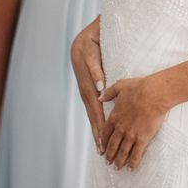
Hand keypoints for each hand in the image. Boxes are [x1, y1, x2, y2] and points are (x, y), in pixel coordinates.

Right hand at [71, 17, 106, 152]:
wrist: (84, 36)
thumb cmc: (92, 43)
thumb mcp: (92, 53)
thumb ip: (96, 69)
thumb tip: (100, 87)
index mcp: (88, 83)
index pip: (96, 108)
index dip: (100, 123)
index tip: (103, 138)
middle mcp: (86, 89)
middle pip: (93, 114)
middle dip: (98, 132)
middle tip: (102, 151)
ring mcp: (86, 89)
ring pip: (92, 112)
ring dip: (96, 128)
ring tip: (100, 146)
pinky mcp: (89, 87)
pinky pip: (93, 106)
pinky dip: (96, 118)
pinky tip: (100, 127)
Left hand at [99, 75, 169, 170]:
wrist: (154, 94)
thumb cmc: (139, 87)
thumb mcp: (120, 86)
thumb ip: (109, 93)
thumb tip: (100, 97)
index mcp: (115, 116)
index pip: (105, 133)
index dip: (103, 142)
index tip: (102, 147)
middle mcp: (120, 128)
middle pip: (112, 145)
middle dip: (109, 155)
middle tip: (107, 161)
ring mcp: (131, 135)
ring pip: (122, 152)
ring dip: (119, 161)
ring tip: (117, 167)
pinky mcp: (142, 139)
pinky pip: (136, 154)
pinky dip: (133, 163)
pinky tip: (131, 168)